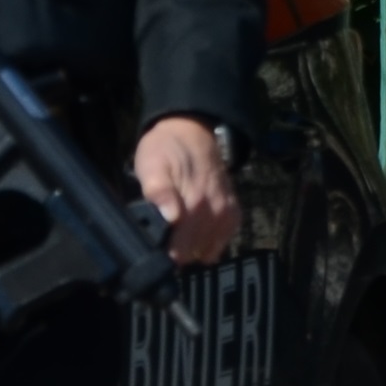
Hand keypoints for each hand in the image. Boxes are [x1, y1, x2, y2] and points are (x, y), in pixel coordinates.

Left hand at [134, 116, 240, 266]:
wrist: (192, 130)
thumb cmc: (166, 149)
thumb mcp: (152, 165)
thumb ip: (159, 192)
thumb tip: (172, 218)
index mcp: (193, 205)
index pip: (179, 252)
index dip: (162, 255)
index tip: (151, 248)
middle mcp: (215, 213)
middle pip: (192, 254)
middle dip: (174, 252)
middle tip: (159, 237)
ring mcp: (226, 215)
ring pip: (206, 251)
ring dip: (191, 248)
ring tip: (175, 234)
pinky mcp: (233, 213)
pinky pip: (221, 242)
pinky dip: (207, 242)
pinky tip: (193, 231)